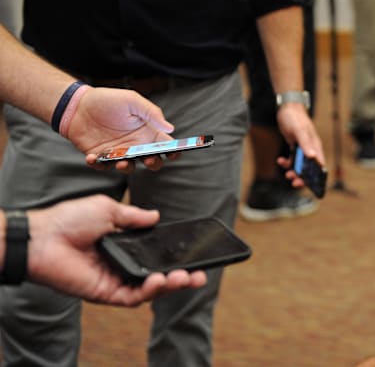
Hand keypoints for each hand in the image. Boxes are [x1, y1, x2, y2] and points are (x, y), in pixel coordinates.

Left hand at [25, 195, 206, 305]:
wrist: (42, 236)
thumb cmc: (69, 219)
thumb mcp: (108, 209)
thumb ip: (134, 217)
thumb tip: (156, 216)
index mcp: (124, 246)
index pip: (156, 254)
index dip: (176, 256)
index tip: (195, 253)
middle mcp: (122, 265)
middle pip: (158, 275)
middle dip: (182, 277)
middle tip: (200, 275)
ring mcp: (115, 280)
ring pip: (150, 289)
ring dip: (170, 285)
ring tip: (185, 277)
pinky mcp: (106, 293)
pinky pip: (133, 297)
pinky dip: (149, 291)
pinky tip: (159, 280)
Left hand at [67, 87, 176, 170]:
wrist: (76, 105)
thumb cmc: (107, 100)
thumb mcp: (132, 100)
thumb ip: (152, 113)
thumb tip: (171, 128)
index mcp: (147, 131)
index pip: (166, 145)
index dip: (174, 151)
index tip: (175, 153)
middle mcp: (136, 144)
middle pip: (152, 161)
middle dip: (154, 163)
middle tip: (149, 160)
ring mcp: (119, 152)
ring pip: (130, 167)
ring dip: (127, 167)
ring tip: (121, 161)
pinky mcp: (101, 157)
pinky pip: (104, 166)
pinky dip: (100, 165)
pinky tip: (93, 157)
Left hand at [276, 103, 325, 187]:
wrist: (287, 108)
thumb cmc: (295, 118)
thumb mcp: (299, 130)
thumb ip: (305, 143)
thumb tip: (311, 157)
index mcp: (315, 147)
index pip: (320, 165)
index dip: (317, 177)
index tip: (311, 185)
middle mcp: (310, 149)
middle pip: (310, 169)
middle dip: (303, 178)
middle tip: (294, 182)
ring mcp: (303, 149)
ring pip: (300, 166)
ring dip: (294, 172)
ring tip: (286, 174)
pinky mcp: (295, 147)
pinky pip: (292, 160)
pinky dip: (286, 163)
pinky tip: (280, 160)